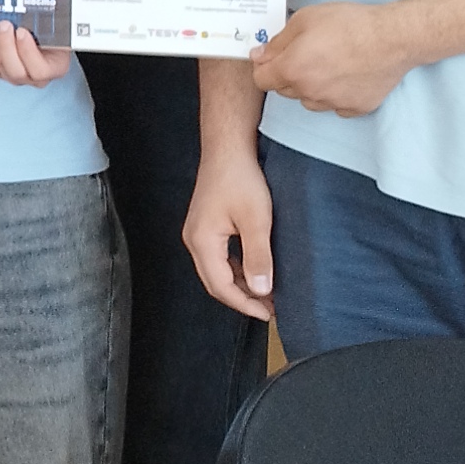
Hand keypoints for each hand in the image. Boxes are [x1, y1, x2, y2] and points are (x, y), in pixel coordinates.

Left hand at [0, 20, 74, 86]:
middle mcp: (34, 77)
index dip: (28, 52)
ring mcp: (15, 75)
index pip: (40, 71)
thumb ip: (52, 18)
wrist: (45, 33)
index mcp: (55, 68)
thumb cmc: (55, 30)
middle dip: (7, 46)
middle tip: (5, 25)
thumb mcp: (59, 24)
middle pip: (16, 72)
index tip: (22, 32)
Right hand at [183, 144, 275, 320]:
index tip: (269, 314)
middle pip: (215, 282)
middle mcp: (194, 240)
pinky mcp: (206, 226)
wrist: (228, 149)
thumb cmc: (241, 179)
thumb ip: (258, 257)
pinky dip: (237, 270)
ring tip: (267, 293)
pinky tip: (255, 270)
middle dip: (242, 299)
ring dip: (240, 285)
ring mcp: (198, 233)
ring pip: (217, 271)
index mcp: (202, 242)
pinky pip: (219, 258)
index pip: (221, 287)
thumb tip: (261, 291)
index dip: (245, 304)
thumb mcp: (256, 221)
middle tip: (270, 309)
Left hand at [253, 0, 417, 117]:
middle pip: (285, 90)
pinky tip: (347, 75)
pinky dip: (337, 94)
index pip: (261, 80)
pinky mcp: (356, 108)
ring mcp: (334, 103)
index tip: (273, 58)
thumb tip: (260, 55)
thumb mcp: (304, 19)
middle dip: (288, 74)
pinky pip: (336, 105)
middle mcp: (310, 92)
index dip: (265, 66)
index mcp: (292, 70)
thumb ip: (277, 42)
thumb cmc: (350, 24)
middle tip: (306, 53)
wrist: (393, 37)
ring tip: (330, 63)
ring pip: (309, 100)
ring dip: (311, 86)